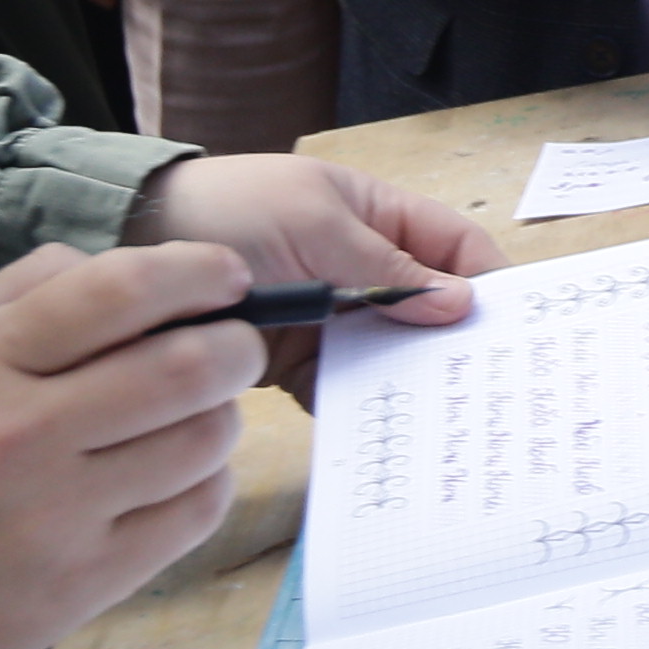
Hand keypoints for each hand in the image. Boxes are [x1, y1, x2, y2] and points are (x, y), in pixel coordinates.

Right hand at [0, 239, 273, 648]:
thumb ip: (22, 296)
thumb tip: (127, 271)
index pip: (118, 293)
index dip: (196, 272)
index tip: (225, 275)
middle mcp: (24, 437)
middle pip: (185, 368)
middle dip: (234, 343)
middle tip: (233, 342)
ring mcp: (59, 517)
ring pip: (203, 442)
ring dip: (220, 414)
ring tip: (194, 411)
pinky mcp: (86, 581)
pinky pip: (193, 514)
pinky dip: (206, 481)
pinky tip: (177, 472)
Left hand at [123, 151, 496, 400]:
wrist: (133, 244)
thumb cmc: (232, 212)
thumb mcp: (315, 225)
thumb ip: (387, 268)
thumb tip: (462, 306)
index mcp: (382, 220)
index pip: (457, 251)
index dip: (491, 286)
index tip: (516, 333)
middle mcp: (366, 272)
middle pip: (432, 313)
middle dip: (459, 346)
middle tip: (491, 392)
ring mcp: (335, 321)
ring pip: (394, 357)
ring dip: (416, 385)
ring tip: (448, 423)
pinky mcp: (300, 366)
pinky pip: (345, 392)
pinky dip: (364, 411)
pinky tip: (386, 436)